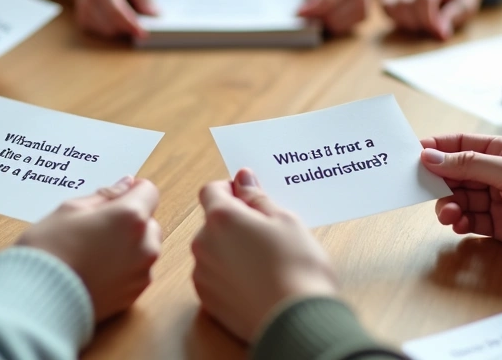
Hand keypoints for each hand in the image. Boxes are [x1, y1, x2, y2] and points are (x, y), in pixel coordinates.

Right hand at [17, 177, 161, 320]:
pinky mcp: (134, 295)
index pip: (149, 191)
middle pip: (149, 221)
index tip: (113, 198)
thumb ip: (103, 196)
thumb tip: (125, 184)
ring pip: (145, 248)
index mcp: (130, 217)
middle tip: (95, 228)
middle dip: (129, 221)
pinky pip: (137, 271)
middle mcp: (145, 245)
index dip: (131, 191)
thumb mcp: (69, 210)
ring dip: (128, 245)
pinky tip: (96, 270)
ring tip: (93, 252)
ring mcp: (141, 272)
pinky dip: (123, 267)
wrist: (37, 300)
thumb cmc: (48, 250)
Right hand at [76, 0, 157, 39]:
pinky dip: (114, 28)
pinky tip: (116, 15)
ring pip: (108, 32)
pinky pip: (103, 33)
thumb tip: (154, 13)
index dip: (130, 24)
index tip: (144, 33)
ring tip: (126, 10)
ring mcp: (83, 11)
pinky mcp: (83, 20)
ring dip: (122, 27)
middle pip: (112, 25)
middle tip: (142, 20)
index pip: (115, 11)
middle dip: (129, 26)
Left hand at [192, 169, 337, 341]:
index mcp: (221, 218)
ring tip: (266, 262)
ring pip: (213, 250)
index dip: (231, 190)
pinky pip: (215, 276)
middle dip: (235, 222)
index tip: (251, 197)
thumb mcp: (285, 221)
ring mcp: (203, 275)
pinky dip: (230, 274)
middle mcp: (203, 244)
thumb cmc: (297, 267)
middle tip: (268, 233)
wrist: (297, 322)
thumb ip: (257, 197)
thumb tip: (243, 178)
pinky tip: (256, 282)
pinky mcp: (208, 301)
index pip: (211, 190)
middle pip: (212, 222)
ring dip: (231, 249)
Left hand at [297, 0, 373, 34]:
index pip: (326, 1)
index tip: (297, 13)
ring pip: (338, 26)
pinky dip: (334, 23)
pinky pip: (343, 28)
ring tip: (323, 8)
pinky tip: (332, 11)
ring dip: (326, 21)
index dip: (310, 10)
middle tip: (310, 7)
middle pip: (332, 18)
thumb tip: (304, 15)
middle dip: (318, 16)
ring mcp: (365, 6)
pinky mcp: (365, 15)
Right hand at [380, 0, 497, 39]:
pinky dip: (393, 15)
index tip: (440, 33)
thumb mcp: (468, 4)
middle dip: (418, 23)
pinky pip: (384, 3)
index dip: (429, 21)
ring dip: (404, 21)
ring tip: (420, 23)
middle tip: (432, 28)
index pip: (423, 0)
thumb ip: (454, 17)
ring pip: (391, 5)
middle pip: (405, 5)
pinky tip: (408, 19)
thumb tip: (440, 34)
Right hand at [421, 135, 501, 272]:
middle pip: (454, 173)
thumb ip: (469, 164)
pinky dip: (460, 223)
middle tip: (422, 191)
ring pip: (459, 199)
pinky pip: (470, 221)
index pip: (460, 143)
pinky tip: (459, 226)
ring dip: (448, 205)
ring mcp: (498, 200)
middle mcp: (497, 172)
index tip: (409, 155)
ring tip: (449, 215)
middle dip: (437, 182)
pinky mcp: (500, 226)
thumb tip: (430, 155)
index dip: (435, 148)